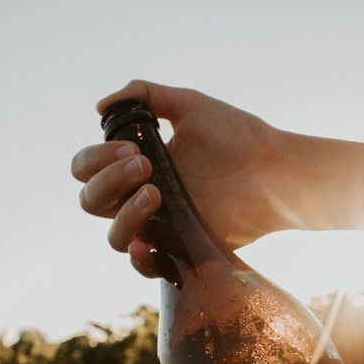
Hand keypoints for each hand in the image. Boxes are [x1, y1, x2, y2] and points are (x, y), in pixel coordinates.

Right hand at [71, 80, 293, 274]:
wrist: (276, 172)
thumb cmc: (238, 137)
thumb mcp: (189, 105)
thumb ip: (145, 95)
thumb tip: (100, 106)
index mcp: (136, 164)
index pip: (88, 168)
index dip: (97, 159)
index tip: (132, 147)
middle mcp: (141, 196)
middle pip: (91, 201)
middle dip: (108, 180)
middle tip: (145, 165)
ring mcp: (160, 226)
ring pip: (114, 236)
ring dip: (124, 213)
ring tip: (155, 193)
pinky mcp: (181, 250)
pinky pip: (146, 268)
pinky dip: (139, 260)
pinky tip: (144, 243)